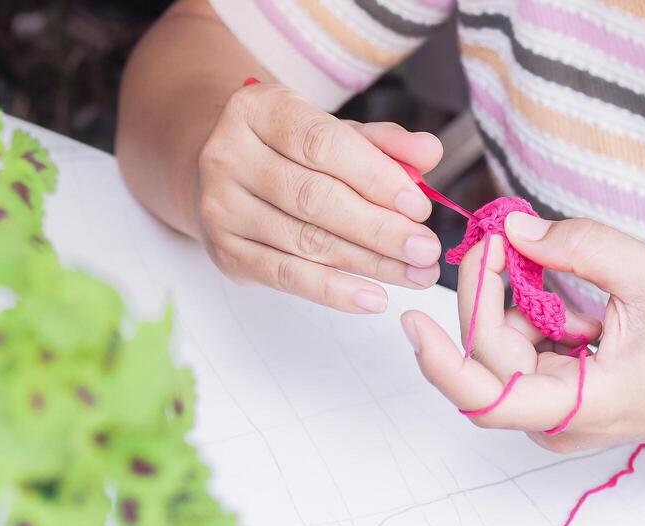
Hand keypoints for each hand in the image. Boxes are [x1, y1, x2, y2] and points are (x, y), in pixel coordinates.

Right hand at [193, 81, 444, 313]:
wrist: (215, 172)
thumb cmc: (286, 150)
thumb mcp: (332, 131)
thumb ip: (381, 142)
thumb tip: (428, 154)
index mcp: (257, 110)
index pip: (323, 145)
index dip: (376, 178)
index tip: (419, 207)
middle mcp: (229, 156)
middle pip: (315, 198)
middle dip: (379, 229)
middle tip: (426, 250)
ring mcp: (221, 209)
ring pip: (305, 242)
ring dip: (368, 264)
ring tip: (415, 275)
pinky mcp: (225, 253)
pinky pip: (286, 276)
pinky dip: (334, 291)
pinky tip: (373, 297)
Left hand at [400, 213, 644, 451]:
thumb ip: (583, 248)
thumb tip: (515, 229)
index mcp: (578, 408)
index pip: (487, 399)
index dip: (442, 361)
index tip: (414, 320)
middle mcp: (551, 421)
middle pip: (485, 360)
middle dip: (482, 295)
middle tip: (493, 239)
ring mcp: (546, 414)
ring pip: (497, 353)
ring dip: (511, 305)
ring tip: (557, 281)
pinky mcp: (547, 398)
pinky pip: (515, 352)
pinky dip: (528, 317)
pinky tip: (572, 309)